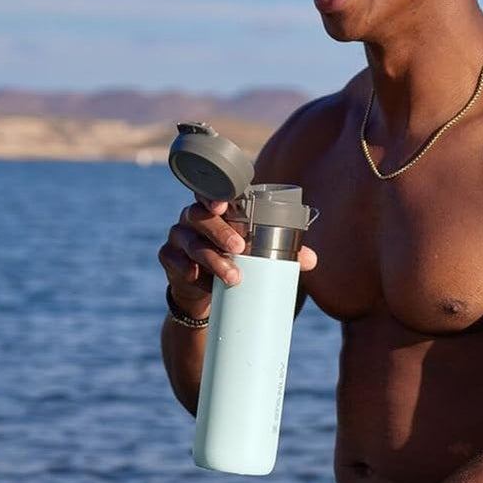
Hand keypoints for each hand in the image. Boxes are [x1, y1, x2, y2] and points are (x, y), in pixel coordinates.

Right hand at [158, 197, 317, 305]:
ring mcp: (178, 237)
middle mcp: (193, 217)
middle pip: (200, 216)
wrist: (207, 290)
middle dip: (219, 231)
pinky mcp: (169, 258)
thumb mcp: (258, 254)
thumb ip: (285, 253)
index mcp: (216, 208)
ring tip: (234, 276)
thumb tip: (313, 260)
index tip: (224, 203)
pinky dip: (193, 275)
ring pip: (190, 242)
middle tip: (239, 247)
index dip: (215, 193)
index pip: (212, 192)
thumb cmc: (235, 259)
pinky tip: (207, 284)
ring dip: (212, 259)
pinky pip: (177, 263)